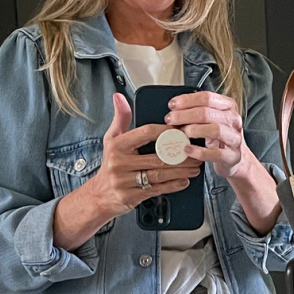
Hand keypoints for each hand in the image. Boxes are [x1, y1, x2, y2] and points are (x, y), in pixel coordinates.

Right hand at [52, 93, 201, 251]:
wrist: (100, 195)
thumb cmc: (110, 165)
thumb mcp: (111, 139)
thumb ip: (120, 118)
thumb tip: (119, 97)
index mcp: (117, 146)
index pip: (146, 133)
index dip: (166, 131)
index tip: (181, 131)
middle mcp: (119, 163)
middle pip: (156, 156)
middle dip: (179, 154)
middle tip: (194, 151)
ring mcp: (125, 181)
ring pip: (159, 173)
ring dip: (180, 170)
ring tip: (194, 166)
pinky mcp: (132, 196)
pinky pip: (157, 189)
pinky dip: (173, 185)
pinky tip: (184, 181)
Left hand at [164, 90, 252, 179]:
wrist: (235, 157)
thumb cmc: (220, 136)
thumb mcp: (212, 119)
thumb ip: (197, 111)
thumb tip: (175, 108)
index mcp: (228, 106)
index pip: (207, 97)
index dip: (187, 100)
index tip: (172, 105)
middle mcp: (233, 120)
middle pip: (207, 112)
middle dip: (184, 115)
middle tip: (171, 119)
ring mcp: (234, 138)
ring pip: (215, 129)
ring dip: (194, 130)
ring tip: (182, 133)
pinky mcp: (232, 156)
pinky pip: (215, 153)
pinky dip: (198, 151)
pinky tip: (187, 149)